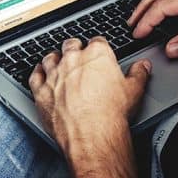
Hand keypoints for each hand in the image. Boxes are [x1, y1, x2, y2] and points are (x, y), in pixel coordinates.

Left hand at [29, 37, 150, 153]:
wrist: (92, 135)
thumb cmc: (111, 114)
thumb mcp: (134, 91)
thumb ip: (138, 74)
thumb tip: (142, 66)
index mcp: (97, 55)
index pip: (97, 42)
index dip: (98, 47)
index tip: (99, 52)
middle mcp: (73, 60)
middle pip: (71, 45)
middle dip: (75, 49)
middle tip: (78, 55)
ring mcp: (54, 75)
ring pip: (50, 58)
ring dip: (54, 58)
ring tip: (57, 61)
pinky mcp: (41, 91)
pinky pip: (35, 76)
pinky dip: (37, 73)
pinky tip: (39, 73)